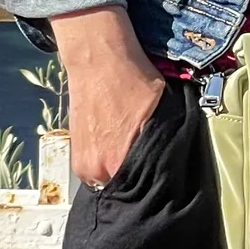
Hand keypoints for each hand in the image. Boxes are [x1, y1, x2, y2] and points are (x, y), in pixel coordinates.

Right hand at [50, 6, 164, 188]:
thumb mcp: (162, 109)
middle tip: (149, 158)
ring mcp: (81, 163)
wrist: (97, 60)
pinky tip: (118, 141)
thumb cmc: (129, 80)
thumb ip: (164, 142)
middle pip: (123, 186)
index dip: (153, 181)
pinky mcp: (75, 152)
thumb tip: (174, 162)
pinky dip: (108, 158)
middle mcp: (93, 169)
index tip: (161, 175)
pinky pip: (97, 167)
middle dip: (137, 175)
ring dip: (121, 167)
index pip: (139, 188)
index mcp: (114, 161)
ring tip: (131, 147)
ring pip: (109, 178)